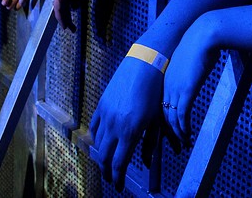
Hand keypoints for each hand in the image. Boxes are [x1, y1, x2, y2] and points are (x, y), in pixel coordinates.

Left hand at [52, 0, 95, 31]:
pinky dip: (62, 19)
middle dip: (67, 16)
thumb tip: (76, 6)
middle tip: (71, 25)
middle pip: (64, 6)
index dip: (70, 7)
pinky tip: (65, 26)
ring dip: (65, 20)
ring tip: (69, 28)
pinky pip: (59, 11)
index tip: (74, 13)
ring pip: (61, 10)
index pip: (68, 0)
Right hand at [88, 57, 165, 190]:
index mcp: (130, 131)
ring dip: (101, 155)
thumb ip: (150, 143)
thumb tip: (145, 162)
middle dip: (107, 171)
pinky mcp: (101, 104)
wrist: (144, 65)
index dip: (118, 178)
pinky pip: (94, 127)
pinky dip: (95, 138)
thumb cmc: (155, 92)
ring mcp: (106, 114)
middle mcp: (115, 125)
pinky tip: (99, 143)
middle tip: (110, 178)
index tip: (118, 186)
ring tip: (106, 162)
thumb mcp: (156, 119)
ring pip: (98, 143)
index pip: (119, 163)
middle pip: (105, 156)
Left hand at [161, 17, 220, 145]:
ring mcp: (175, 88)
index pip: (160, 104)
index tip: (169, 130)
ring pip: (171, 118)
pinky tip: (187, 135)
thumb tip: (192, 73)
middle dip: (168, 132)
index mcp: (165, 78)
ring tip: (182, 144)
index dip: (164, 119)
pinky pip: (182, 115)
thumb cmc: (199, 43)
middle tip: (174, 144)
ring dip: (177, 133)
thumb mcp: (188, 60)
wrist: (203, 35)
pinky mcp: (186, 91)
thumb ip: (186, 70)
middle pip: (162, 114)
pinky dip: (184, 128)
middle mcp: (166, 85)